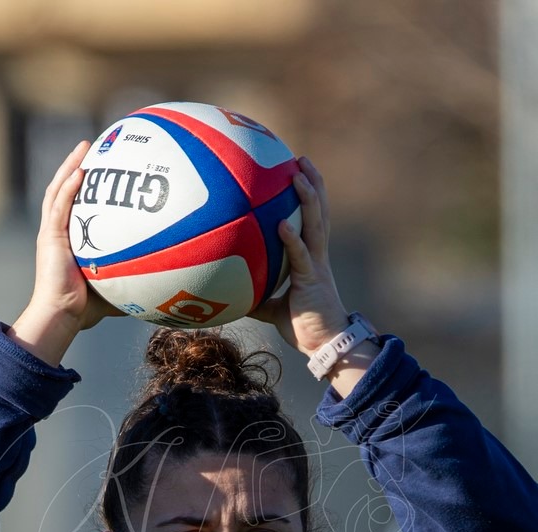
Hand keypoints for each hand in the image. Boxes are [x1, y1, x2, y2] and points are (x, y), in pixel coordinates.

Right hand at [10, 142, 124, 365]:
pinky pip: (59, 206)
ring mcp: (51, 233)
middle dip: (77, 165)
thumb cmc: (86, 309)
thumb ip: (135, 281)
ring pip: (59, 190)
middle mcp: (58, 232)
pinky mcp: (49, 237)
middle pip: (65, 190)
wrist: (63, 315)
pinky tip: (80, 171)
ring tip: (85, 147)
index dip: (84, 186)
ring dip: (71, 166)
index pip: (76, 205)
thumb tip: (165, 288)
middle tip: (92, 146)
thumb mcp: (116, 289)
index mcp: (69, 240)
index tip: (103, 168)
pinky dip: (69, 187)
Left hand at [251, 157, 348, 355]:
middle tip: (301, 159)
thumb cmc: (304, 329)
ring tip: (299, 174)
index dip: (308, 197)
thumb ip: (257, 298)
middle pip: (319, 212)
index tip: (298, 173)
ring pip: (316, 225)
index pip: (311, 221)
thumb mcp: (273, 311)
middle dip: (312, 184)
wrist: (326, 346)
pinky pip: (301, 256)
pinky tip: (281, 223)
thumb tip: (232, 295)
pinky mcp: (312, 281)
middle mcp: (317, 257)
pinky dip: (292, 239)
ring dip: (309, 198)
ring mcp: (317, 266)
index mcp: (312, 260)